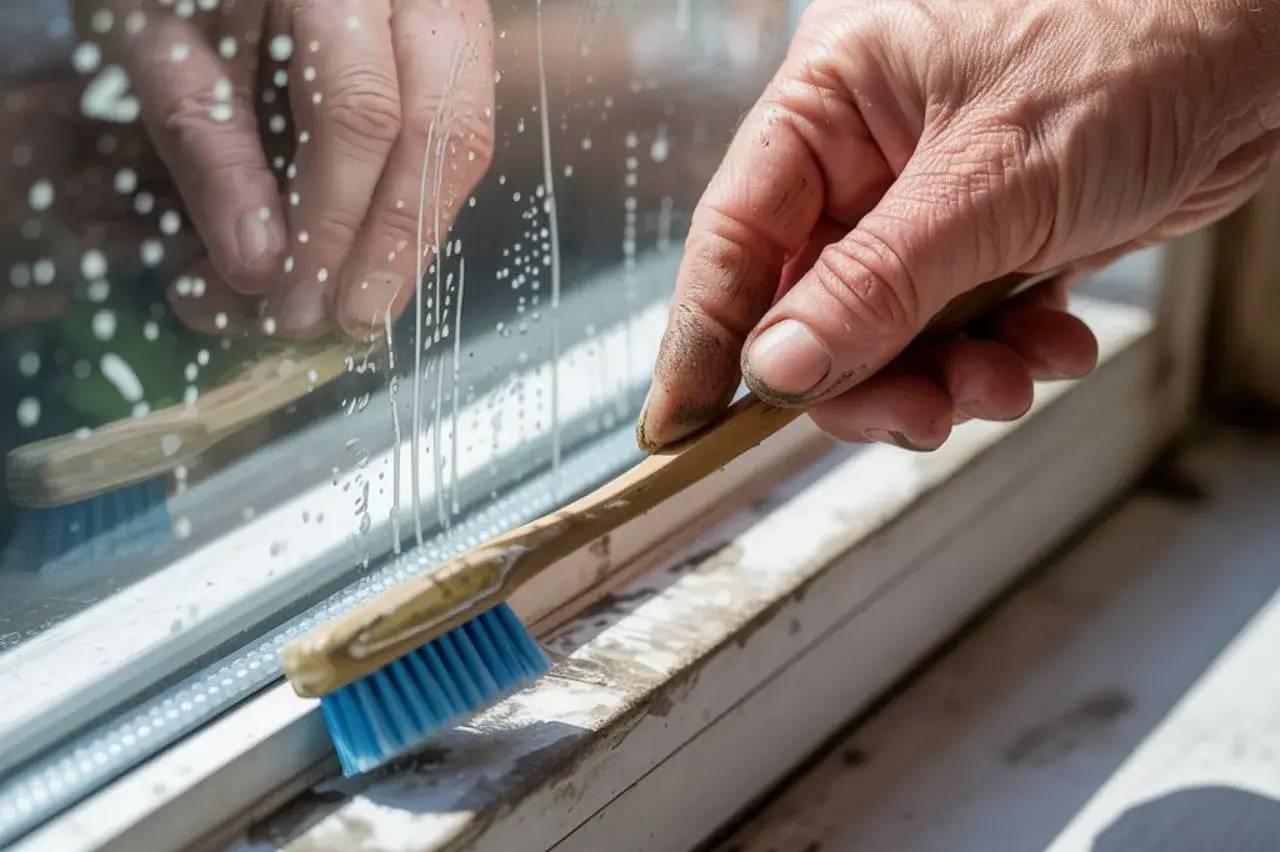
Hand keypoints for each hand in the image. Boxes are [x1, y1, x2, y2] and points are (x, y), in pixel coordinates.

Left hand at [83, 0, 494, 338]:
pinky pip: (453, 136)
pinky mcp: (447, 51)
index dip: (334, 220)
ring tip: (354, 305)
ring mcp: (444, 18)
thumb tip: (257, 269)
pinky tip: (361, 252)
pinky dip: (408, 203)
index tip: (300, 303)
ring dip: (410, 236)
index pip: (357, 111)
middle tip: (349, 324)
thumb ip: (205, 145)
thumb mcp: (157, 41)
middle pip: (445, 131)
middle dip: (397, 243)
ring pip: (465, 138)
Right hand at [638, 0, 1279, 450]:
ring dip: (944, 376)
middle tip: (914, 416)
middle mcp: (868, 152)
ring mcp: (931, 196)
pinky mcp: (992, 233)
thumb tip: (779, 368)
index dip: (703, 340)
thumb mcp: (990, 180)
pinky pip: (960, 325)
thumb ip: (875, 283)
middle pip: (811, 302)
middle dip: (865, 375)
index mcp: (831, 100)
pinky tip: (1052, 346)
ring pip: (888, 329)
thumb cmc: (1137, 41)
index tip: (680, 428)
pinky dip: (1003, 355)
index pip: (735, 235)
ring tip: (1007, 378)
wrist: (1266, 34)